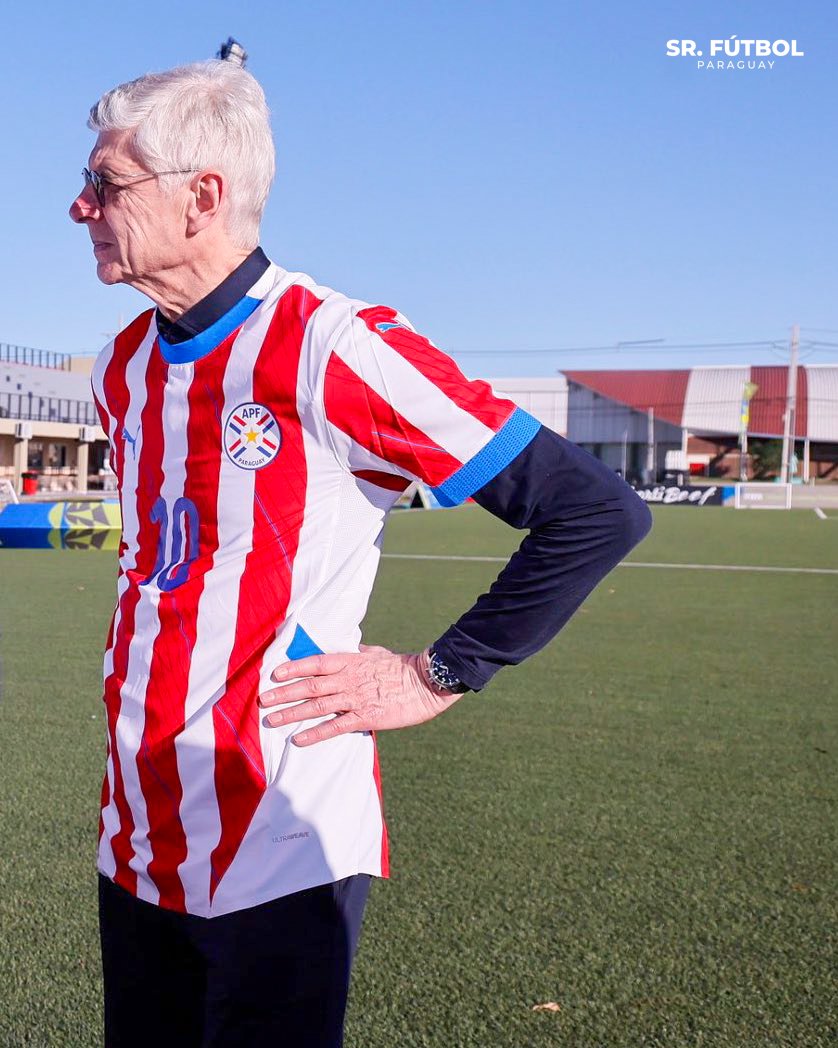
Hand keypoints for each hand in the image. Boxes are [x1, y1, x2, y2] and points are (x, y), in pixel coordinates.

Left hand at [258, 644, 462, 746]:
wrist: (427, 682)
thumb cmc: (403, 667)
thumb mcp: (377, 653)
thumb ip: (360, 653)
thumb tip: (351, 648)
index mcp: (351, 661)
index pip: (315, 663)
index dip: (293, 668)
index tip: (274, 674)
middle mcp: (348, 679)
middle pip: (309, 685)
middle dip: (283, 693)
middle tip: (262, 700)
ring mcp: (356, 698)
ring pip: (317, 706)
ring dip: (291, 713)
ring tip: (271, 720)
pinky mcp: (366, 717)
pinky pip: (335, 726)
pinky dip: (315, 733)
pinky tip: (298, 739)